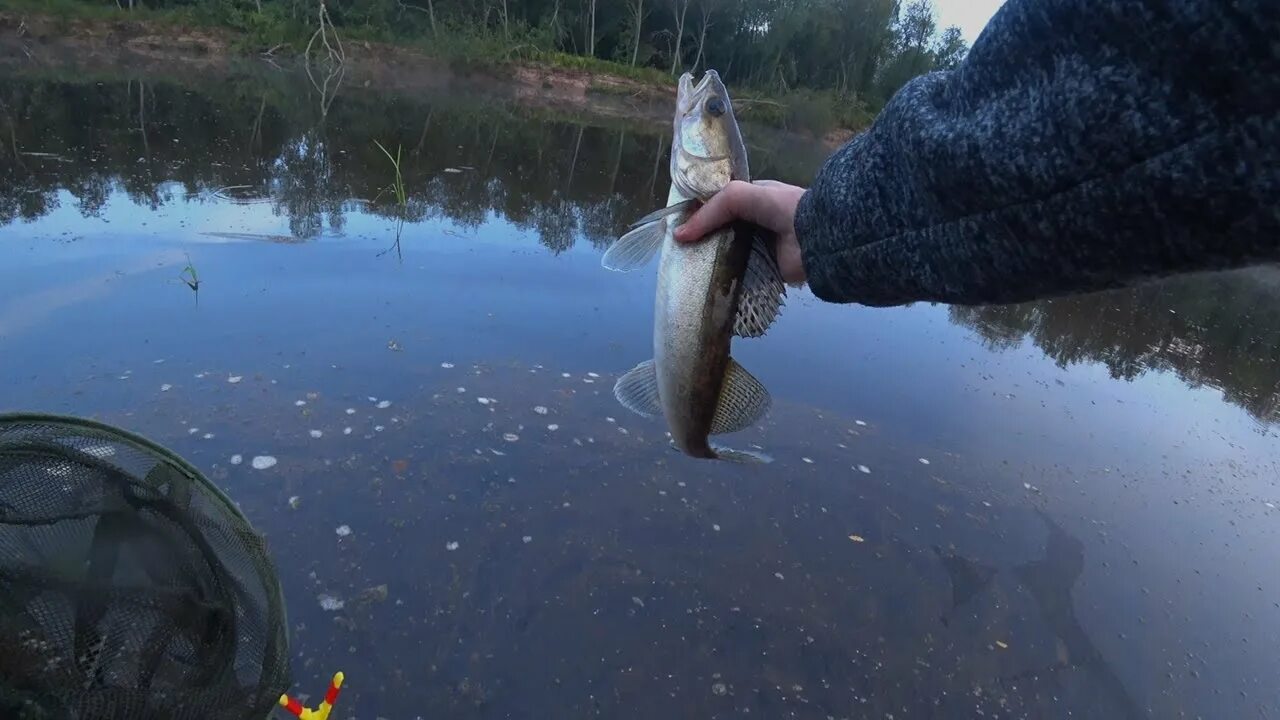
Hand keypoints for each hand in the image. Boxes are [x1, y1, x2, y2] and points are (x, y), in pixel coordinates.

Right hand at [673, 180, 806, 283]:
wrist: (815, 236)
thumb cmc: (778, 208)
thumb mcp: (738, 196)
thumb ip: (710, 211)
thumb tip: (679, 235)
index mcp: (754, 199)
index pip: (720, 207)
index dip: (700, 216)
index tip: (679, 229)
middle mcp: (757, 223)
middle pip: (722, 233)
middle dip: (703, 242)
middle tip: (680, 254)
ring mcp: (761, 248)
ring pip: (729, 254)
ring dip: (712, 263)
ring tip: (687, 272)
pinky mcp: (765, 271)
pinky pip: (741, 274)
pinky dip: (726, 279)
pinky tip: (707, 285)